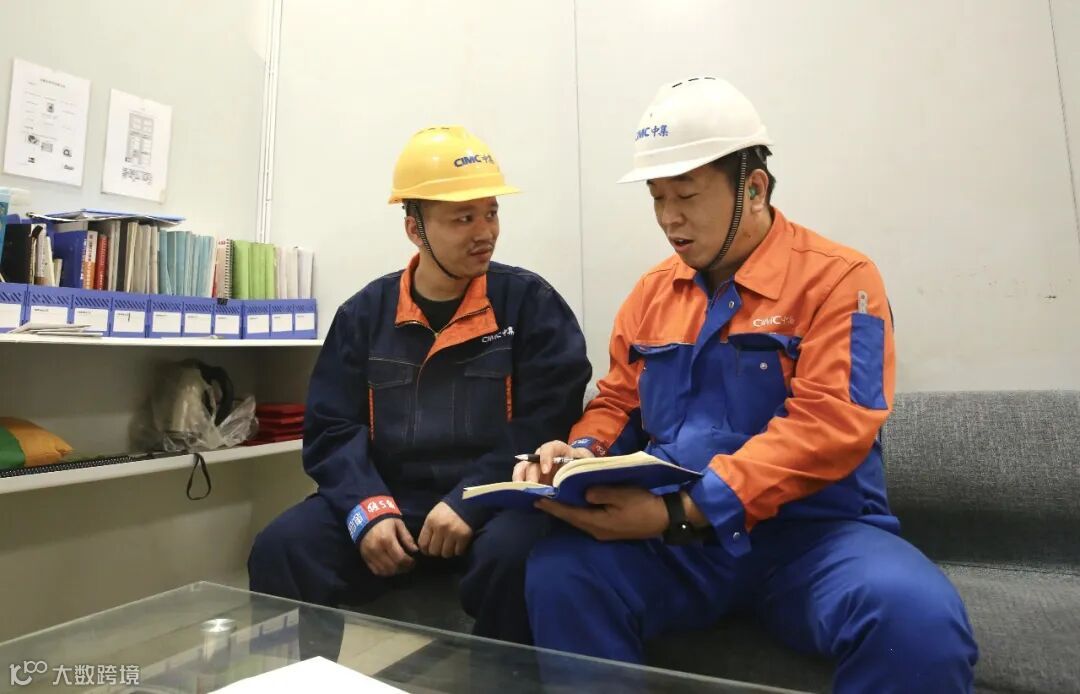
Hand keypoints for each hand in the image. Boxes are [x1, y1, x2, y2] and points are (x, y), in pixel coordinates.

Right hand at [359, 518, 417, 576]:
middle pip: (393, 566)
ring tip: (401, 567)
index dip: (409, 563)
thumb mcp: (399, 524)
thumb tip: (415, 550)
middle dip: (403, 568)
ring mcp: (370, 554)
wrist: (366, 517)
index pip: (400, 558)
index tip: (414, 562)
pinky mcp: (365, 557)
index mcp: (387, 540)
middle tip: (409, 566)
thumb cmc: (385, 520)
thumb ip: (407, 538)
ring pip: (384, 571)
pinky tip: (391, 568)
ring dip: (395, 572)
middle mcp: (377, 549)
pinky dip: (385, 572)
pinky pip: (376, 570)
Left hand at [418, 502, 472, 557]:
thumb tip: (424, 546)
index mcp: (431, 522)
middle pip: (434, 551)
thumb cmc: (449, 509)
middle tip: (440, 548)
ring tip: (450, 546)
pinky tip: (458, 545)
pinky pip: (458, 552)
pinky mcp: (464, 537)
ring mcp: (452, 533)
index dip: (425, 550)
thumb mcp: (434, 515)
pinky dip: (458, 550)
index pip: (423, 544)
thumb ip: (429, 529)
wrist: (468, 501)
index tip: (428, 551)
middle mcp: (440, 528)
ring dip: (448, 551)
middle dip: (437, 551)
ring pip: (446, 554)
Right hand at [512, 440, 593, 483]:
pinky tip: (520, 495)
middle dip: (531, 474)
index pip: (550, 448)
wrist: (579, 471)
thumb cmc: (582, 467)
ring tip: (520, 490)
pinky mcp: (531, 477)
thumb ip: (582, 473)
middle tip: (532, 486)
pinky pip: (521, 478)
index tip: (545, 470)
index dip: (546, 457)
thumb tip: (585, 487)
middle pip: (534, 461)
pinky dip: (518, 485)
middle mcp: (544, 456)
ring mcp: (536, 467)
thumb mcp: (585, 467)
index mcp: (560, 450)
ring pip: (523, 467)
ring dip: (520, 477)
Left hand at [536, 486, 670, 540]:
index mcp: (597, 523)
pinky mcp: (609, 529)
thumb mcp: (621, 495)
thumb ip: (599, 493)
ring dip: (566, 510)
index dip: (552, 506)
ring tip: (553, 498)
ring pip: (579, 520)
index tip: (535, 498)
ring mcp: (603, 532)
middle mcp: (596, 530)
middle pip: (571, 519)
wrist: (664, 518)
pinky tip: (575, 503)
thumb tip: (583, 493)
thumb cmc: (643, 505)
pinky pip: (588, 519)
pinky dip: (578, 511)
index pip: (568, 514)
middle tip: (540, 496)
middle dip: (556, 508)